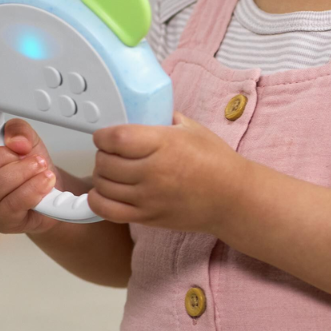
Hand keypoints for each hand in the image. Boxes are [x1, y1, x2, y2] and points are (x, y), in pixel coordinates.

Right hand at [0, 119, 62, 234]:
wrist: (51, 192)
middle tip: (24, 154)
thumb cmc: (30, 165)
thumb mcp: (28, 139)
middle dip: (2, 157)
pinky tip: (44, 181)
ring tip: (40, 166)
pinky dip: (32, 190)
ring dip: (21, 173)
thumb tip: (15, 140)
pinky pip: (10, 206)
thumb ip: (19, 130)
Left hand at [88, 111, 247, 235]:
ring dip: (101, 175)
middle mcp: (153, 171)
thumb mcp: (193, 128)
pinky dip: (98, 200)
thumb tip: (145, 112)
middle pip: (105, 162)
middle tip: (110, 152)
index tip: (104, 135)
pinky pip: (108, 211)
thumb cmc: (216, 162)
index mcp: (164, 143)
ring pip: (104, 186)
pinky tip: (104, 192)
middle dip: (102, 154)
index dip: (103, 135)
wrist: (232, 197)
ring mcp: (149, 197)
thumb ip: (165, 118)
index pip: (116, 138)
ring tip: (111, 170)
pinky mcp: (148, 217)